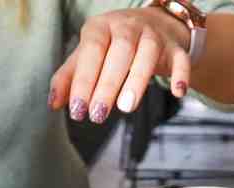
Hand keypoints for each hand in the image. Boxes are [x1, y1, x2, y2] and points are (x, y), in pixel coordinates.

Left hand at [49, 8, 190, 123]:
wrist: (153, 25)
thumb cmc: (112, 45)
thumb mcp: (88, 55)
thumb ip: (69, 77)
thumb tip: (53, 103)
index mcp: (101, 27)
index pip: (92, 51)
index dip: (84, 80)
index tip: (78, 109)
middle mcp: (128, 27)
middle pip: (120, 52)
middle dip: (108, 85)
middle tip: (98, 115)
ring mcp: (153, 36)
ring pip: (148, 54)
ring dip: (137, 80)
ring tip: (126, 107)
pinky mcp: (175, 48)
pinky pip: (180, 59)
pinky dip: (181, 74)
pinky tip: (177, 92)